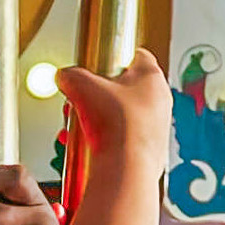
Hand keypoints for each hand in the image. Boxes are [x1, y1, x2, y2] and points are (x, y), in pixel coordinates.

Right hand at [57, 48, 169, 172]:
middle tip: (82, 100)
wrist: (128, 169)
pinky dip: (105, 140)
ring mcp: (156, 127)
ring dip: (99, 120)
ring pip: (122, 116)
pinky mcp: (148, 151)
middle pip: (125, 89)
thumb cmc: (119, 126)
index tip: (100, 64)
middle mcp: (160, 101)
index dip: (115, 58)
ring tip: (80, 126)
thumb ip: (71, 76)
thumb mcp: (83, 87)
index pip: (137, 56)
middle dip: (98, 96)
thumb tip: (64, 75)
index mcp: (152, 78)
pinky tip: (89, 145)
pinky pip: (123, 139)